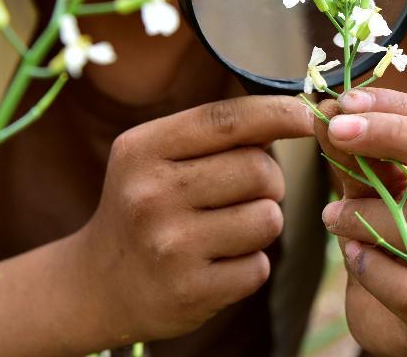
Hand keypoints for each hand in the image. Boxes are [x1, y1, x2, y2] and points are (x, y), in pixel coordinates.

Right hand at [73, 95, 312, 340]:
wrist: (97, 284)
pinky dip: (250, 264)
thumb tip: (294, 114)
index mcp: (142, 150)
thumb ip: (217, 134)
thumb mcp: (158, 156)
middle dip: (269, 180)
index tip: (309, 115)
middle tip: (246, 192)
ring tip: (229, 228)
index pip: (226, 120)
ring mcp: (169, 247)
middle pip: (260, 170)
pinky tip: (218, 263)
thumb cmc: (146, 206)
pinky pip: (259, 266)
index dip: (277, 113)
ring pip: (268, 218)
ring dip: (262, 222)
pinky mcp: (190, 292)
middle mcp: (150, 195)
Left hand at [315, 88, 406, 355]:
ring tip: (331, 216)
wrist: (405, 322)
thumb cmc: (399, 243)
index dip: (398, 106)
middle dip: (392, 134)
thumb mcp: (382, 190)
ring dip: (363, 212)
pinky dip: (367, 265)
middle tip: (335, 129)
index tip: (344, 101)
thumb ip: (360, 154)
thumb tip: (325, 109)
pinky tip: (352, 256)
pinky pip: (406, 284)